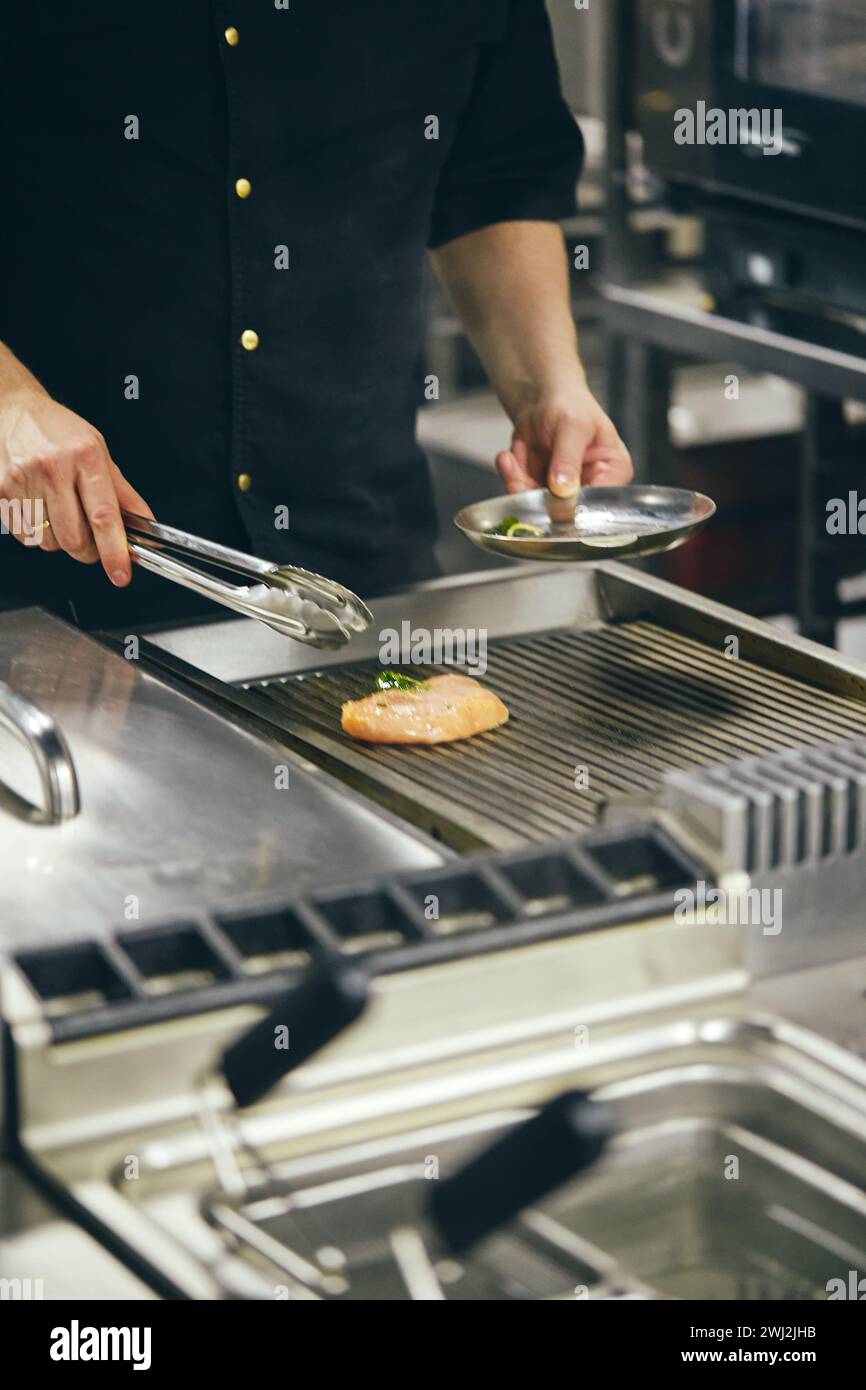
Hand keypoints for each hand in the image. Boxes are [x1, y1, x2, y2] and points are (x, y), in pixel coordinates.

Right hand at [0, 387, 152, 584]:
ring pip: (48, 541)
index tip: (121, 573)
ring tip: (57, 510)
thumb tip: (147, 528)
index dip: (114, 551)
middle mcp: (53, 468)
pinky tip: (37, 507)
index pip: (104, 516)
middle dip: (86, 550)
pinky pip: (24, 534)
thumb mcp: (100, 454)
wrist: (14, 410)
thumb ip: (124, 495)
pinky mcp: (0, 490)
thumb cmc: (59, 432)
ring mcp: (23, 479)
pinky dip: (35, 532)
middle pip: (74, 538)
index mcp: (85, 457)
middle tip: (89, 540)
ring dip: (58, 539)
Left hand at [496, 385, 632, 497]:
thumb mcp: (573, 426)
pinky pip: (522, 493)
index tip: (551, 494)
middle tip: (517, 479)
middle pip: (565, 509)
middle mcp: (591, 486)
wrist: (542, 398)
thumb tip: (564, 489)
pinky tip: (507, 458)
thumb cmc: (569, 404)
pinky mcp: (540, 488)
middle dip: (536, 494)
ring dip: (518, 483)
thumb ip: (568, 459)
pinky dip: (511, 476)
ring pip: (538, 504)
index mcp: (614, 471)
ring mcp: (563, 490)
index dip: (575, 505)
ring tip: (510, 459)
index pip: (600, 500)